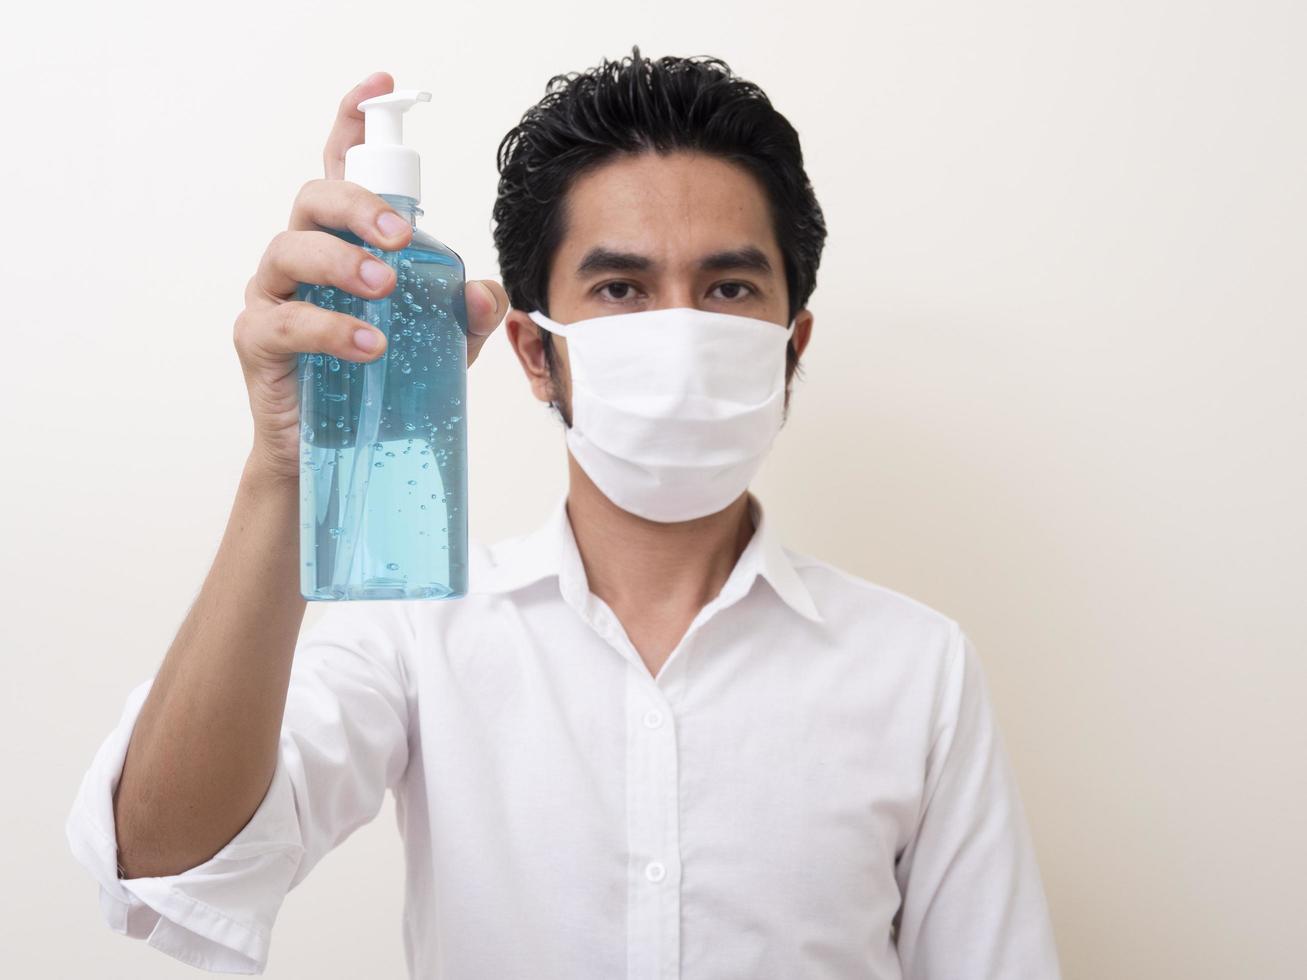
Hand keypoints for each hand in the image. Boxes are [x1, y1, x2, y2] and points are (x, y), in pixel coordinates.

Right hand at [234, 71, 506, 481]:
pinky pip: (286, 320)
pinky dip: (332, 328)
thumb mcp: (436, 349)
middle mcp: (302, 258)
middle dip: (359, 205)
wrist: (326, 457)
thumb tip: (487, 293)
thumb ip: (463, 317)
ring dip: (342, 260)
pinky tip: (371, 345)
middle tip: (403, 238)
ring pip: (291, 247)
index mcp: (343, 243)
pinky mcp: (258, 340)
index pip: (341, 170)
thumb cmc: (375, 387)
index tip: (381, 88)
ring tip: (385, 288)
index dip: (354, 123)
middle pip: (314, 199)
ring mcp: (273, 295)